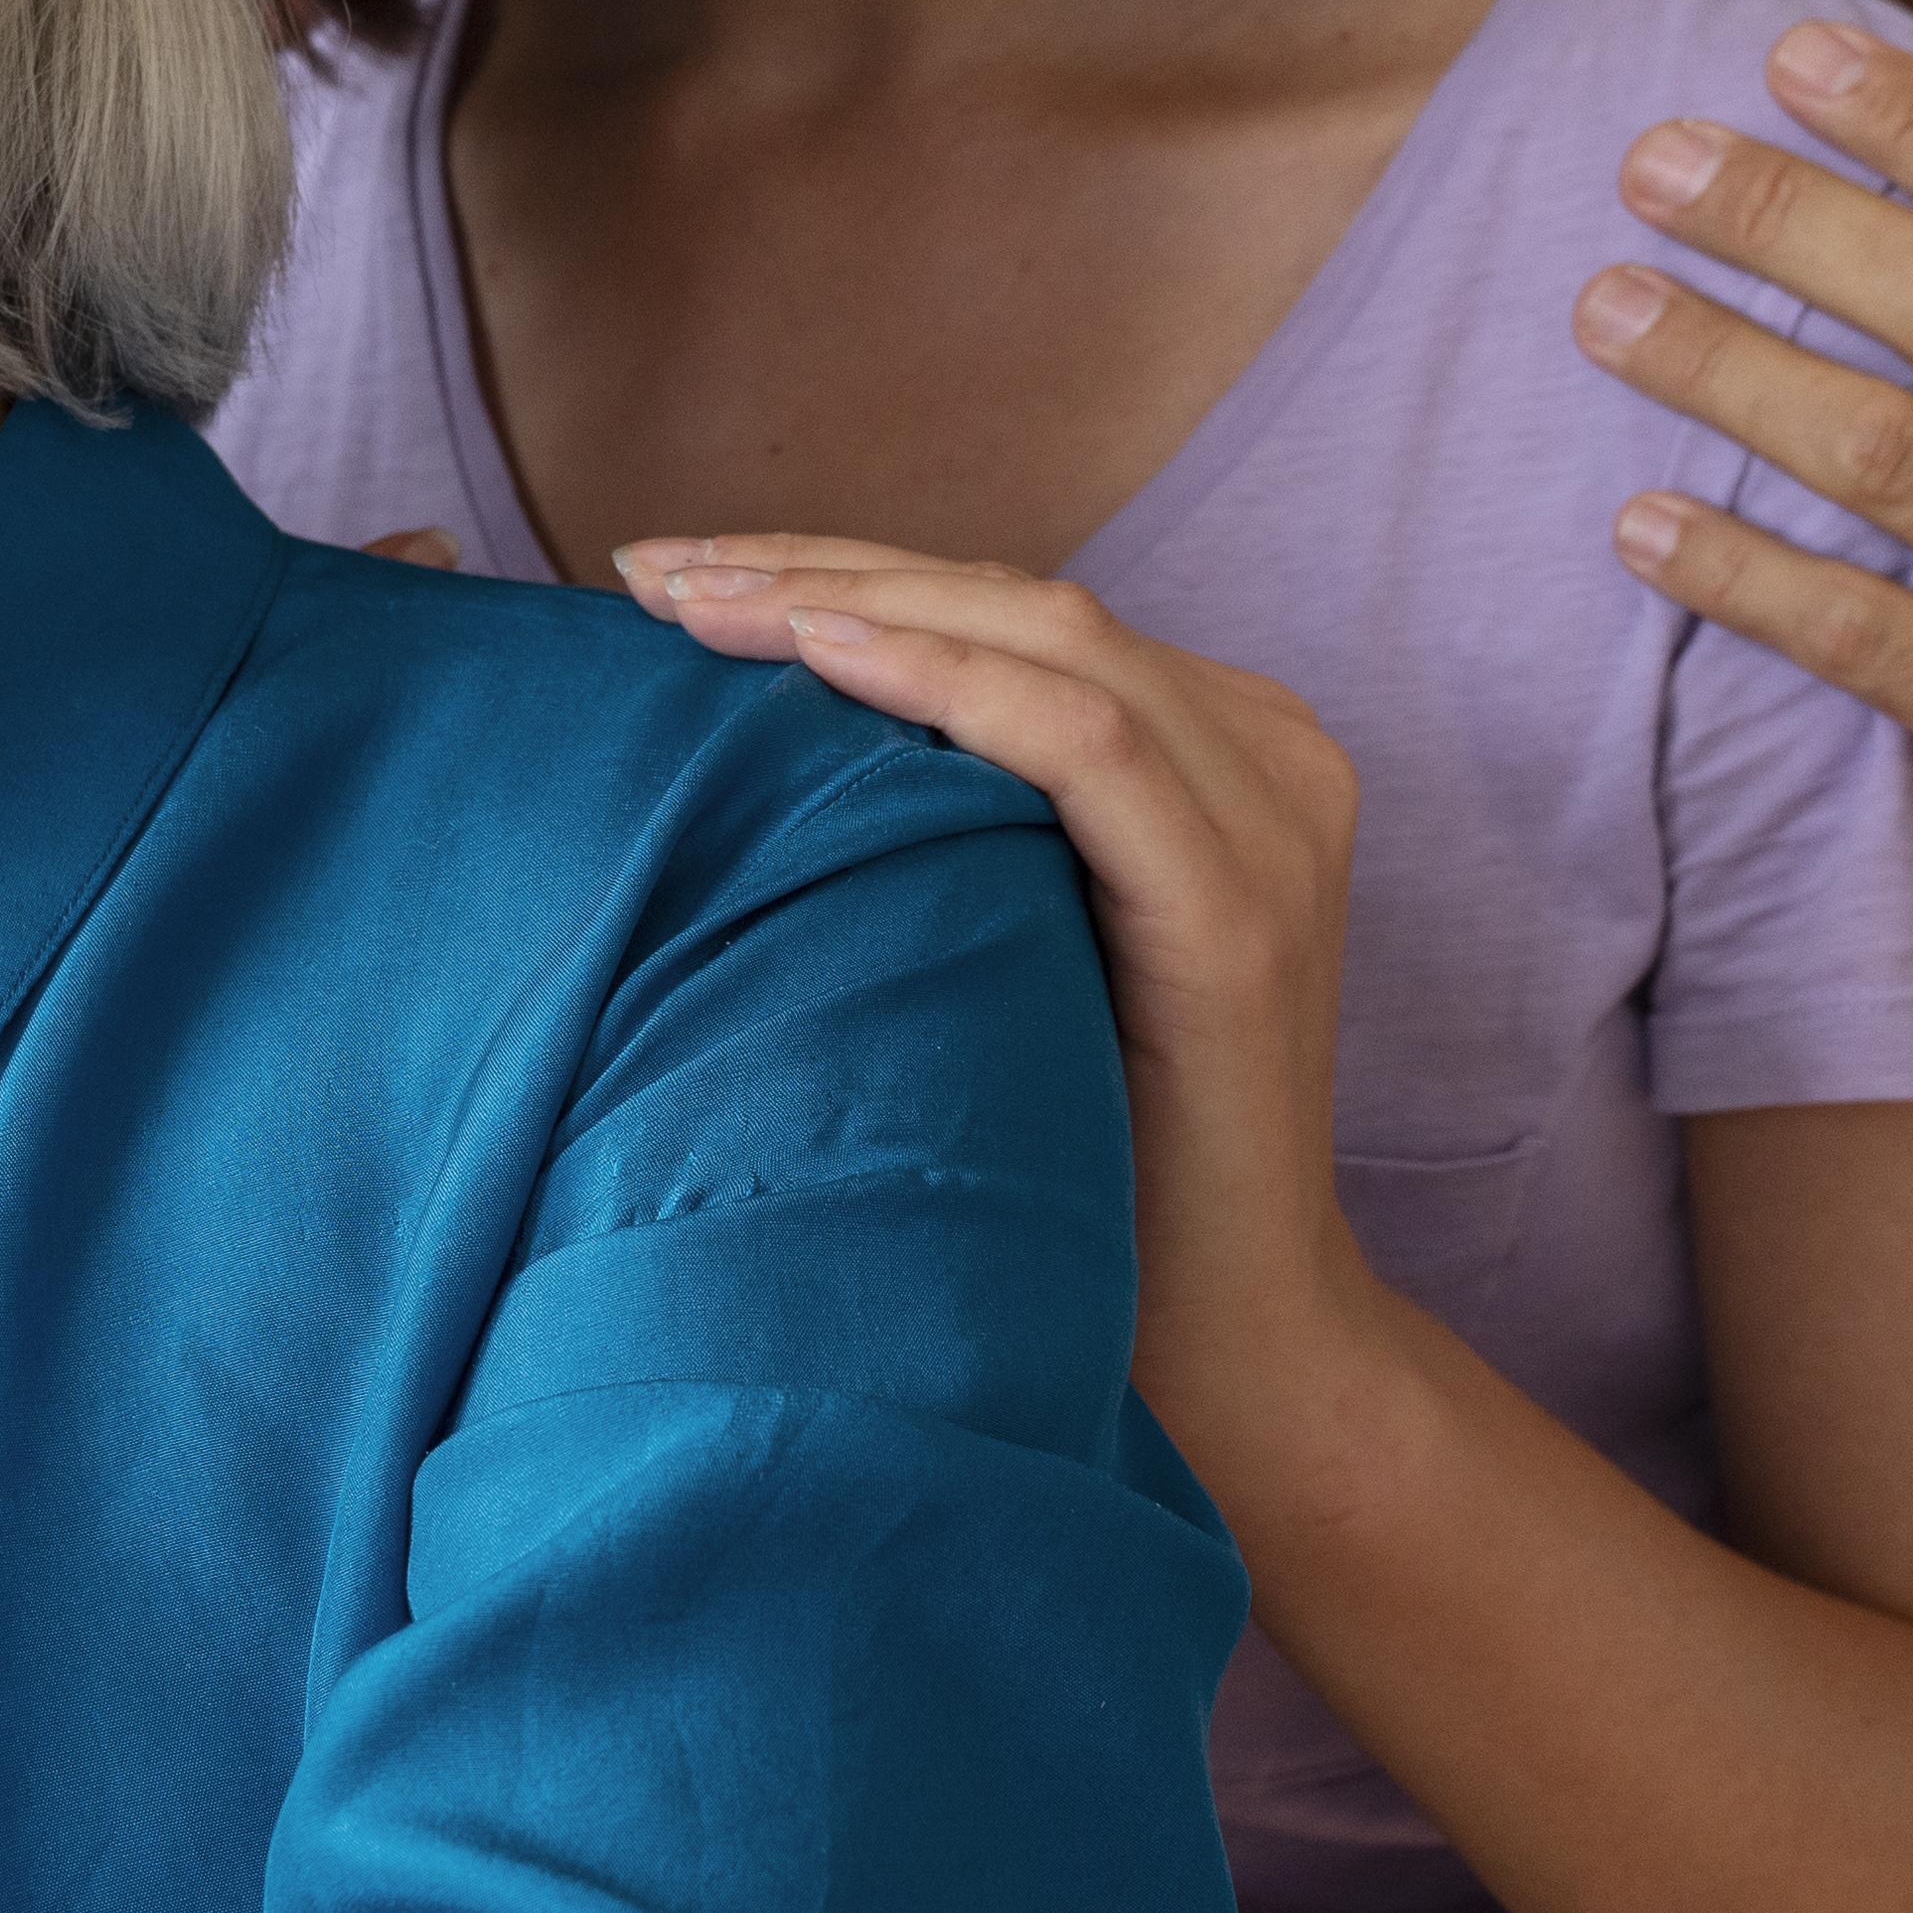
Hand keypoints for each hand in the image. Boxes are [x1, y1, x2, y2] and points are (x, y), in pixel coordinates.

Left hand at [614, 534, 1397, 1443]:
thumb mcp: (1007, 946)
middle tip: (641, 569)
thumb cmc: (1082, 1160)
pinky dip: (948, 685)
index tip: (663, 572)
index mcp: (1218, 752)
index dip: (837, 567)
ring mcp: (1272, 826)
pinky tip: (822, 662)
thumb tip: (748, 735)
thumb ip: (954, 827)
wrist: (1222, 1346)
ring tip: (693, 600)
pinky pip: (1087, 744)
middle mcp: (1267, 758)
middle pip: (1019, 598)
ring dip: (853, 603)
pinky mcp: (1240, 913)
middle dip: (818, 565)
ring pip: (1048, 636)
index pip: (1008, 608)